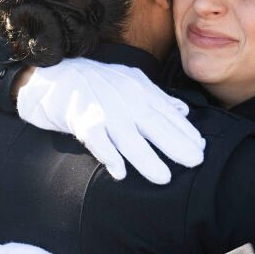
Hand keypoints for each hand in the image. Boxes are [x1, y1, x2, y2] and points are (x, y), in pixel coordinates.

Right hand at [16, 58, 203, 184]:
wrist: (52, 75)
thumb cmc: (94, 83)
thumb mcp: (129, 82)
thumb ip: (156, 98)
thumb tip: (184, 110)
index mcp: (138, 89)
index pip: (167, 112)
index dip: (185, 130)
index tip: (201, 147)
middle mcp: (124, 98)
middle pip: (154, 125)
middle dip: (176, 143)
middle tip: (196, 161)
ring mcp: (102, 109)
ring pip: (127, 137)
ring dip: (146, 158)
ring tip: (164, 178)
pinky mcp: (80, 119)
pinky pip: (96, 140)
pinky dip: (108, 155)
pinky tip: (119, 172)